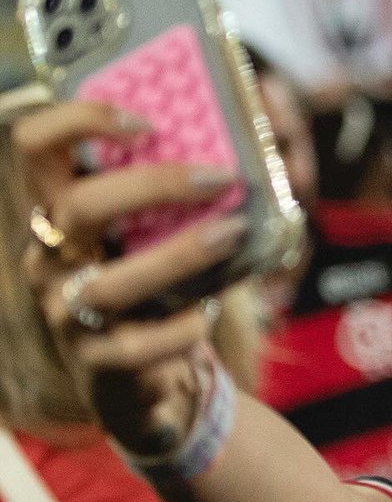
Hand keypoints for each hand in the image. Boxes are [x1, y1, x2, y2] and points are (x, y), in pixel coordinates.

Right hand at [14, 100, 245, 453]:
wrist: (151, 381)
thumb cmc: (162, 291)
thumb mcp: (159, 240)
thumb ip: (180, 201)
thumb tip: (248, 155)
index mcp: (61, 213)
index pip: (34, 147)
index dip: (77, 121)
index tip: (144, 120)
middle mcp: (50, 258)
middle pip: (78, 206)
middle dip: (154, 184)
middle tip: (220, 177)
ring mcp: (66, 313)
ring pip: (109, 283)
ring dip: (179, 254)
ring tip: (231, 233)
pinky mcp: (96, 363)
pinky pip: (135, 346)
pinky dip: (178, 328)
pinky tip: (205, 313)